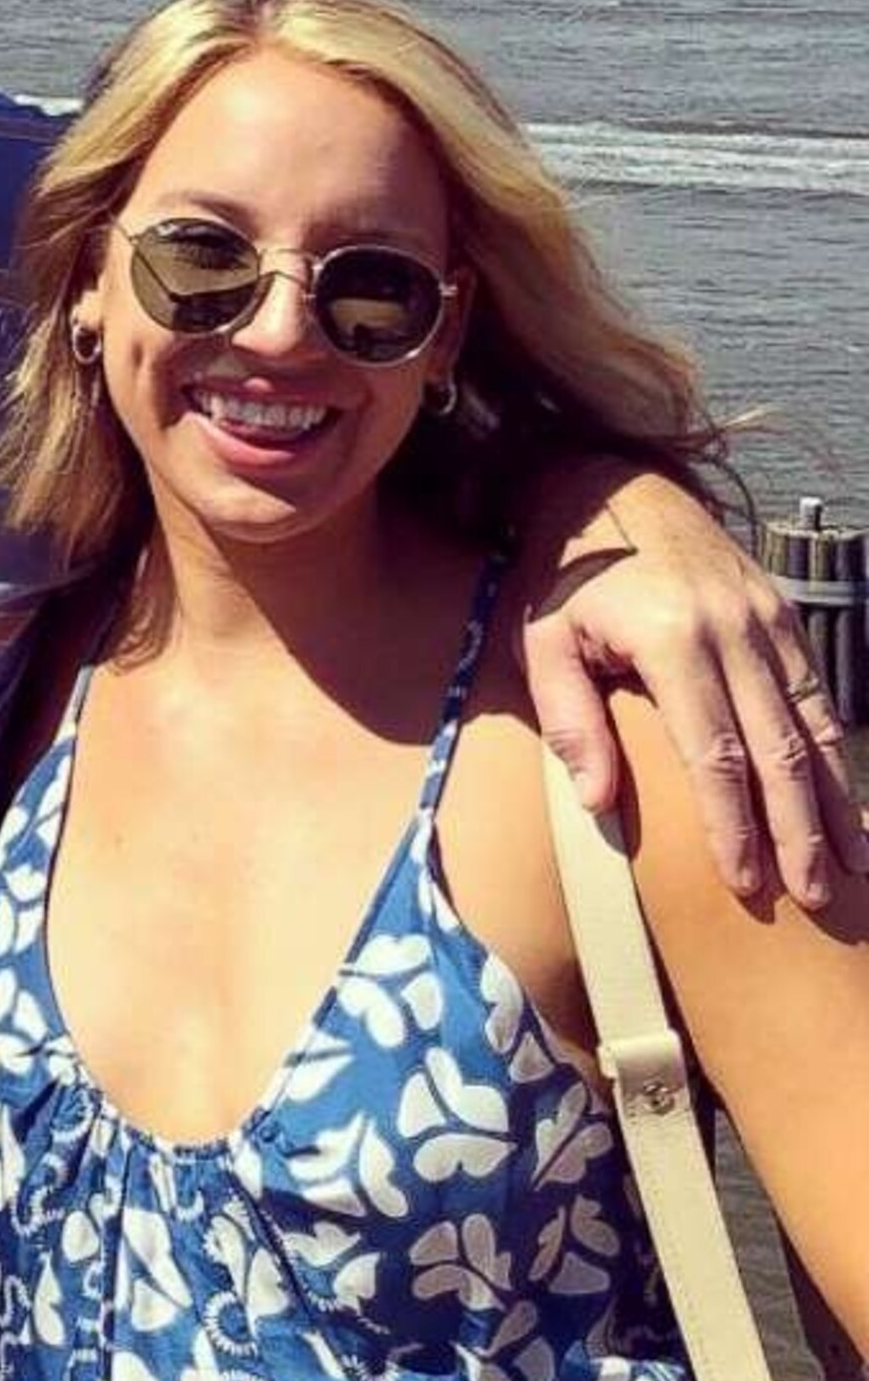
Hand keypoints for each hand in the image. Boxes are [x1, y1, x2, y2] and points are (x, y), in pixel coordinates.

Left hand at [519, 473, 867, 907]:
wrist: (608, 484)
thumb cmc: (562, 573)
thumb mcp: (541, 638)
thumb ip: (569, 719)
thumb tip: (598, 803)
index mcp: (672, 638)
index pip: (715, 753)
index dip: (734, 823)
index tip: (744, 882)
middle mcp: (733, 630)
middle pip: (780, 750)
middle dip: (799, 830)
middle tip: (811, 897)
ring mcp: (767, 619)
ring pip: (814, 726)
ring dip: (833, 801)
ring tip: (846, 867)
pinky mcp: (783, 613)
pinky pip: (817, 694)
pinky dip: (834, 753)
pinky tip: (842, 801)